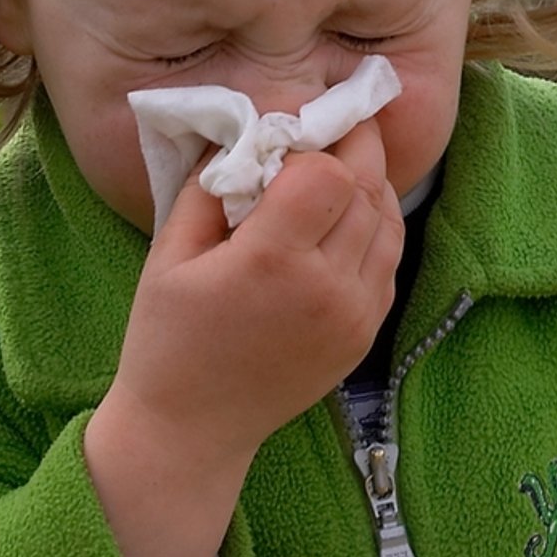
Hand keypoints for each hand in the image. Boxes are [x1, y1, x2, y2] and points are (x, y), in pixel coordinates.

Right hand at [87, 121, 403, 556]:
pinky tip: (347, 214)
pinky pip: (389, 259)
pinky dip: (376, 226)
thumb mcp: (170, 253)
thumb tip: (250, 129)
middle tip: (329, 126)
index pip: (330, 173)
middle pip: (368, 188)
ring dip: (369, 184)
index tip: (291, 136)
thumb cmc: (167, 337)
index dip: (315, 145)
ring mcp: (354, 314)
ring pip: (388, 220)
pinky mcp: (365, 334)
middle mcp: (326, 287)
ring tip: (337, 167)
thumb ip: (212, 184)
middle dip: (353, 148)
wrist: (192, 430)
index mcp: (272, 262)